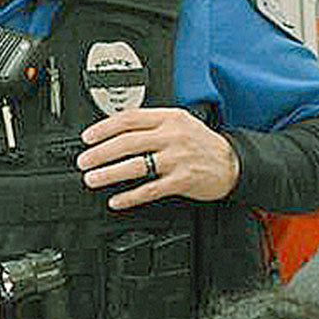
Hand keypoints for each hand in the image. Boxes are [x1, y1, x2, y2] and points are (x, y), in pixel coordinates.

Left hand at [77, 107, 241, 209]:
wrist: (234, 163)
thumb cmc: (204, 144)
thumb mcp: (182, 123)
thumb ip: (153, 124)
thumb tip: (117, 132)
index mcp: (170, 118)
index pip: (130, 119)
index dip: (104, 128)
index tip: (88, 138)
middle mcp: (173, 137)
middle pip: (128, 142)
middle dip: (100, 153)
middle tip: (84, 161)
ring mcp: (178, 159)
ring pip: (136, 166)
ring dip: (109, 173)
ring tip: (92, 179)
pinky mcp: (182, 180)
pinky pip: (150, 190)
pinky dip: (130, 196)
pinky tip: (117, 200)